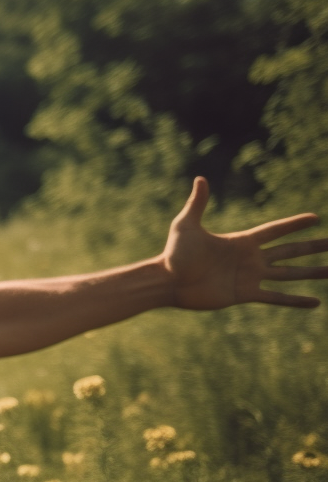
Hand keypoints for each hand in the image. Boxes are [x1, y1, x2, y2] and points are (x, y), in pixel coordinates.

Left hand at [164, 177, 327, 309]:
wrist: (168, 282)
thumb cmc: (174, 253)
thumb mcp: (186, 226)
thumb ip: (197, 204)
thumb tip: (200, 179)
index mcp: (241, 241)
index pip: (275, 230)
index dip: (295, 225)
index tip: (316, 218)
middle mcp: (250, 258)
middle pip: (290, 251)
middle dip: (313, 247)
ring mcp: (250, 277)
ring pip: (289, 274)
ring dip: (312, 273)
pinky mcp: (245, 294)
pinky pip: (276, 297)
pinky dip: (295, 300)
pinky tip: (315, 302)